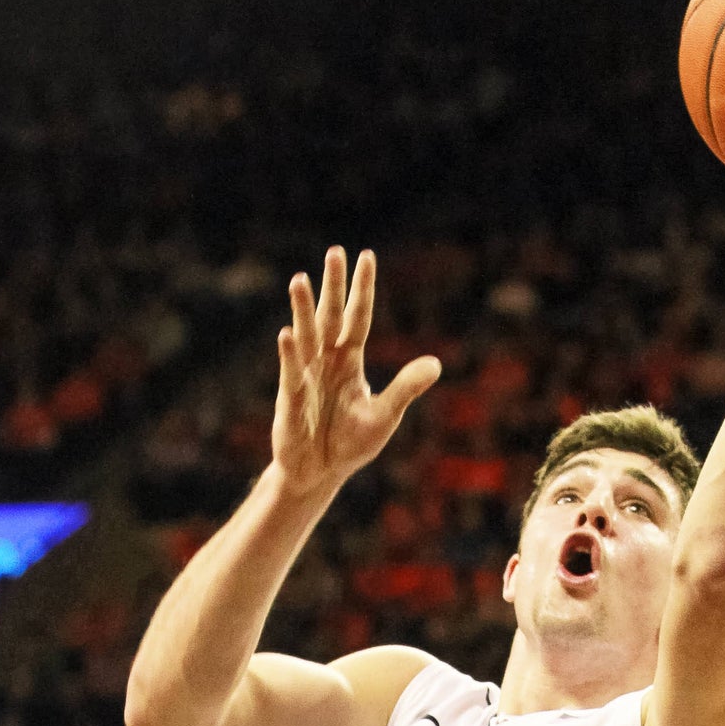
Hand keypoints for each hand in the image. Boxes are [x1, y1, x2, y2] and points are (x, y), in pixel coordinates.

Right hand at [271, 247, 440, 498]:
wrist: (319, 473)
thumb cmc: (349, 443)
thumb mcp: (383, 415)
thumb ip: (405, 388)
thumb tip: (436, 364)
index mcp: (350, 361)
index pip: (358, 318)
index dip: (362, 290)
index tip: (366, 256)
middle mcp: (326, 362)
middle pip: (330, 317)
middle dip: (332, 287)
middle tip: (334, 252)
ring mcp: (306, 377)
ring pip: (306, 337)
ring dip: (303, 310)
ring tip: (299, 281)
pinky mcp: (290, 399)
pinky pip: (291, 372)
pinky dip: (290, 355)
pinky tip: (288, 334)